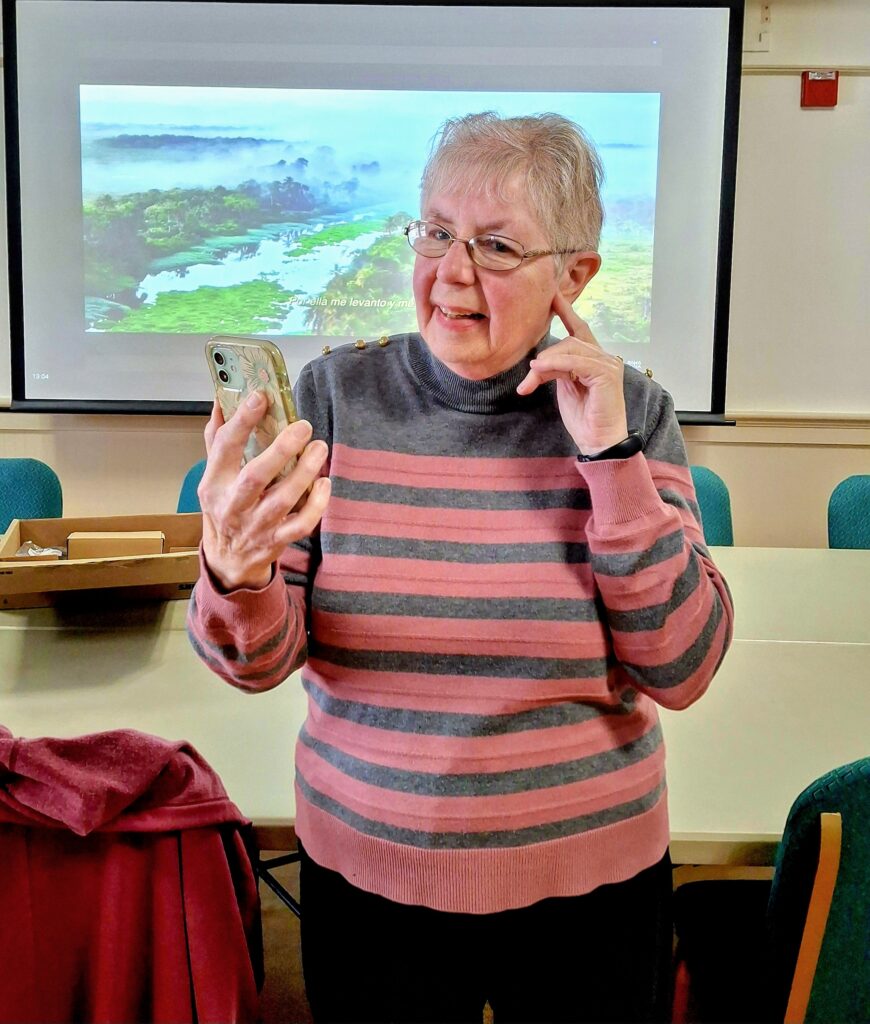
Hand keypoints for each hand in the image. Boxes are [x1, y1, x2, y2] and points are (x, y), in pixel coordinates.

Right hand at [198, 392, 330, 590]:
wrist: (229, 560)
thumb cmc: (223, 508)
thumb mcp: (213, 476)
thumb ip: (217, 439)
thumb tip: (222, 399)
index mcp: (214, 483)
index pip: (224, 448)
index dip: (242, 421)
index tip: (260, 397)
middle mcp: (233, 505)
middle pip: (256, 476)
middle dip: (281, 449)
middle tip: (303, 426)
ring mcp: (256, 526)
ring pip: (283, 500)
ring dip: (304, 472)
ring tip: (320, 447)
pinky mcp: (277, 540)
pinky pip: (300, 524)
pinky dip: (316, 505)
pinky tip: (324, 482)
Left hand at [517, 291, 627, 455]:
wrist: (599, 441)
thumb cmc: (584, 418)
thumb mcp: (564, 388)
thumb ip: (554, 370)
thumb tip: (537, 362)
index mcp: (594, 359)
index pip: (579, 330)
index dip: (566, 312)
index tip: (553, 296)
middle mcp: (604, 358)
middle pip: (569, 341)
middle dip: (546, 356)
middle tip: (530, 376)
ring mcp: (608, 364)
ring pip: (571, 348)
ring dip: (548, 361)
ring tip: (533, 375)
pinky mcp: (607, 373)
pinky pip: (576, 361)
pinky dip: (556, 364)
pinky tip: (540, 370)